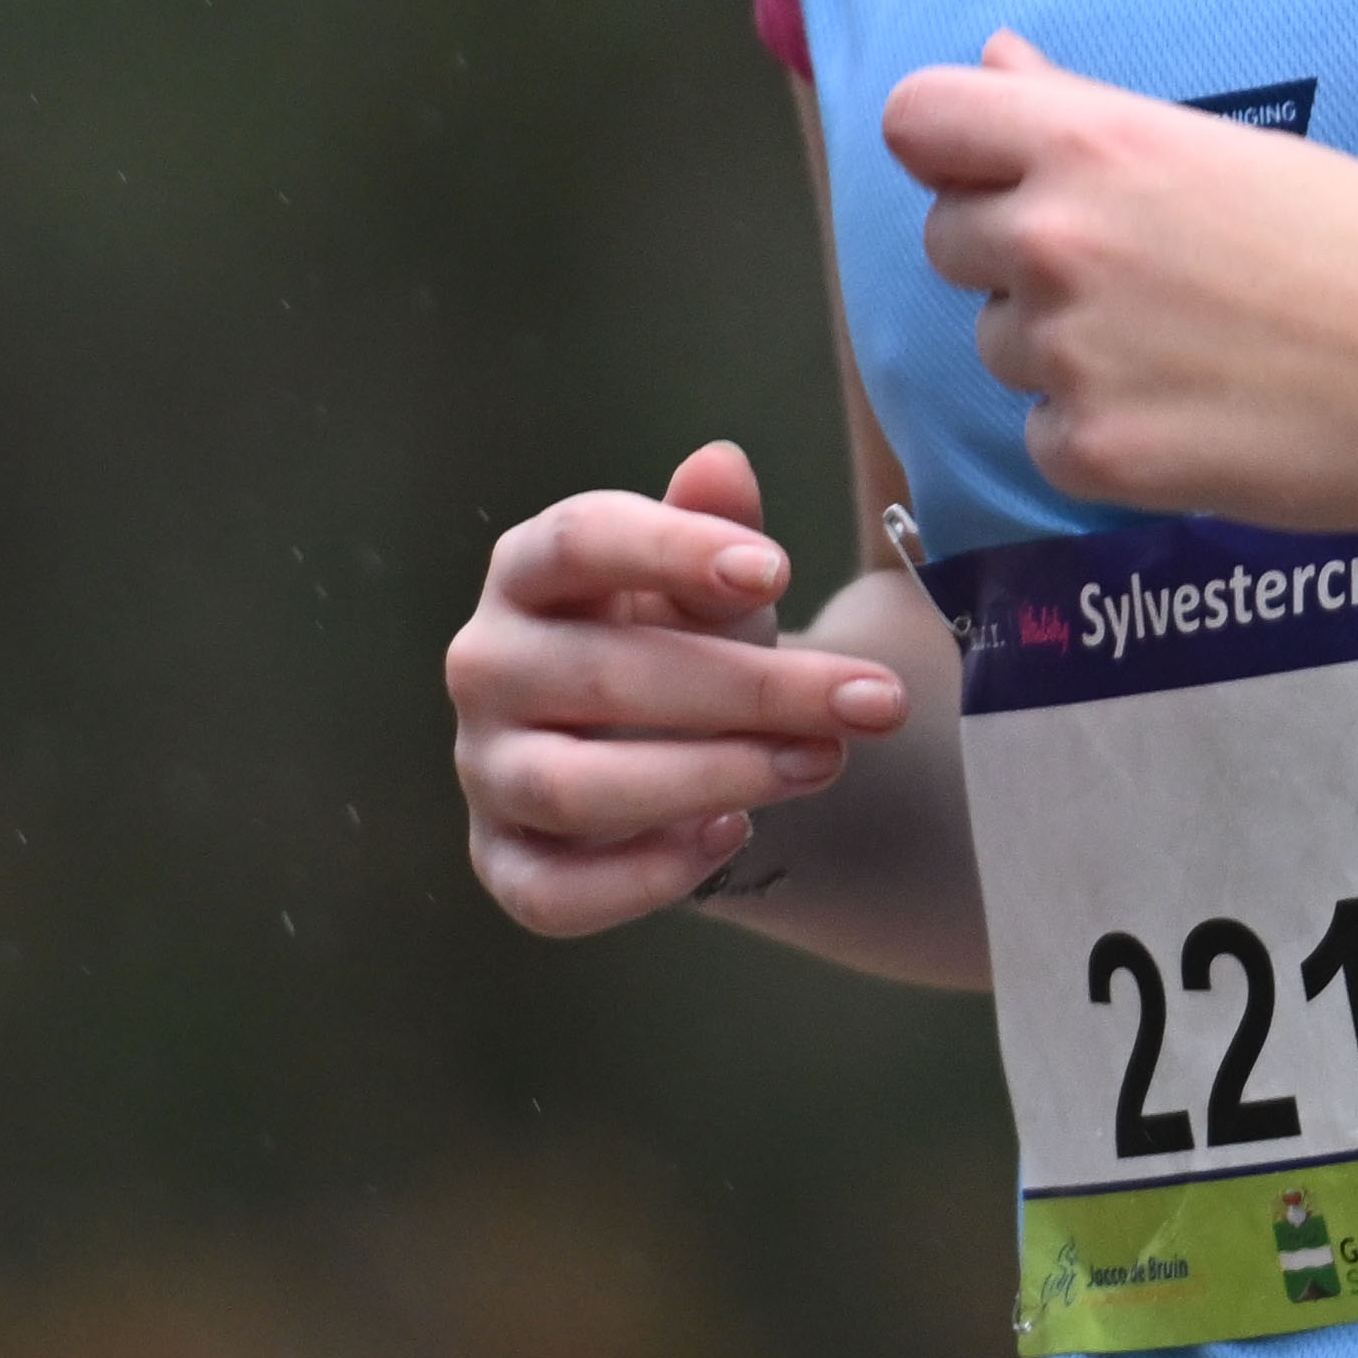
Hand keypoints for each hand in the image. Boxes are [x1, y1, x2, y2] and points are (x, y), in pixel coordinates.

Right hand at [446, 439, 914, 936]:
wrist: (652, 739)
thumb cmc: (676, 637)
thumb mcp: (708, 581)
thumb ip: (714, 529)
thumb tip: (722, 465)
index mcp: (528, 570)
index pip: (579, 541)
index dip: (674, 551)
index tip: (782, 572)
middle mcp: (487, 664)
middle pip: (604, 674)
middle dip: (753, 690)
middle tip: (872, 702)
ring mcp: (485, 769)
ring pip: (574, 788)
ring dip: (710, 777)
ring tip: (820, 764)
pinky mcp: (502, 860)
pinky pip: (552, 892)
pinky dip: (646, 875)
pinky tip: (733, 833)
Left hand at [880, 33, 1357, 540]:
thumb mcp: (1224, 147)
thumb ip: (1083, 110)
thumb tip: (997, 60)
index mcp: (1093, 140)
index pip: (916, 117)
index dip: (954, 146)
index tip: (1003, 170)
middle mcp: (1057, 238)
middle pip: (946, 237)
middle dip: (1011, 252)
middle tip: (1133, 270)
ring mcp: (1068, 353)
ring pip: (998, 342)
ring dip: (1061, 346)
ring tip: (1185, 344)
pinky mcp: (1092, 455)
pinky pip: (1043, 435)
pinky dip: (1098, 432)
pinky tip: (1194, 412)